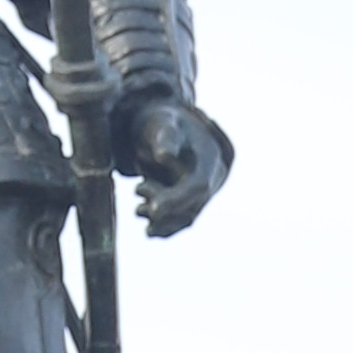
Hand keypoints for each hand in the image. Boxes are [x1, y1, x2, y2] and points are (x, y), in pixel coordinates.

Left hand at [122, 93, 228, 239]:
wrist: (160, 132)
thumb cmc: (162, 122)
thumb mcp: (162, 122)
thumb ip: (166, 136)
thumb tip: (164, 155)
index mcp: (213, 156)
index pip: (198, 185)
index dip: (177, 199)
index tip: (153, 210)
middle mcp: (215, 178)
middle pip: (192, 206)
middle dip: (163, 206)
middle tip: (138, 188)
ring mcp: (206, 193)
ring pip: (185, 218)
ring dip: (160, 218)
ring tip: (139, 197)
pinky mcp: (192, 204)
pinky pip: (180, 223)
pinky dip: (163, 229)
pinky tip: (149, 230)